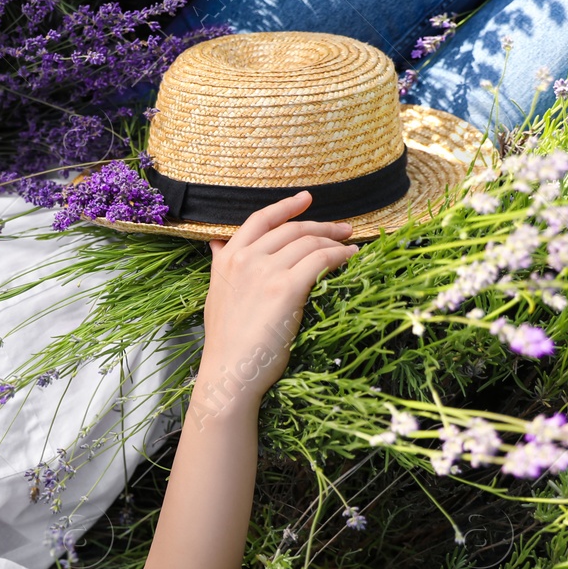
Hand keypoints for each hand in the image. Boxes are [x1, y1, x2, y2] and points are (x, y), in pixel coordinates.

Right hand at [190, 191, 357, 422]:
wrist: (230, 369)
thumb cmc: (226, 340)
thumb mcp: (216, 293)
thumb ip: (221, 265)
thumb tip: (218, 244)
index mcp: (228, 258)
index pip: (260, 220)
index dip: (285, 206)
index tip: (305, 199)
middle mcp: (246, 258)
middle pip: (291, 229)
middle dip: (320, 225)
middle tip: (342, 228)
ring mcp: (266, 271)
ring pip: (308, 242)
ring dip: (334, 240)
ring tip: (350, 243)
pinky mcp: (287, 288)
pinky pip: (321, 259)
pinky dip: (340, 254)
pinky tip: (351, 256)